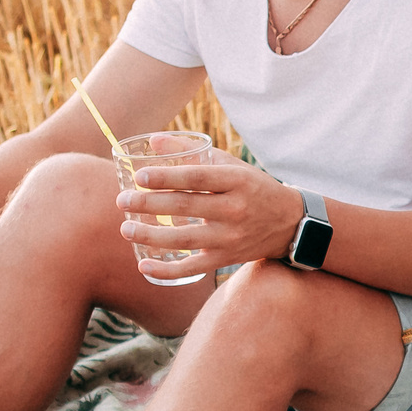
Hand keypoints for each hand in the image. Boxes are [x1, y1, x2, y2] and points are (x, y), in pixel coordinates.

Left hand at [116, 150, 284, 281]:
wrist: (289, 223)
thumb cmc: (253, 188)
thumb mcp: (232, 165)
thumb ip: (194, 152)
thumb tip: (154, 141)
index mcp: (236, 181)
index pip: (197, 178)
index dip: (166, 177)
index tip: (139, 177)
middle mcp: (235, 210)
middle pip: (185, 207)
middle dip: (149, 204)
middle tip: (121, 201)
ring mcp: (230, 237)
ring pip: (184, 239)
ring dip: (150, 235)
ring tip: (126, 228)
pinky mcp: (226, 259)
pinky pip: (192, 268)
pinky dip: (166, 270)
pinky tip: (143, 265)